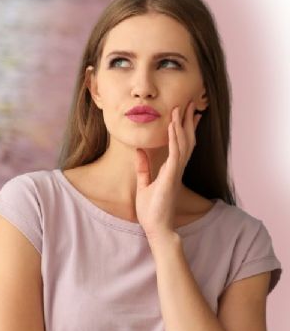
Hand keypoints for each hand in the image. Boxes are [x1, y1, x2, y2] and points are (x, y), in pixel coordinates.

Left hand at [134, 101, 201, 242]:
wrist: (156, 227)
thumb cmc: (151, 210)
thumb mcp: (144, 183)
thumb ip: (143, 167)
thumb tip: (139, 151)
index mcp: (172, 170)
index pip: (181, 144)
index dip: (184, 128)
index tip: (186, 113)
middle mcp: (177, 169)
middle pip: (186, 140)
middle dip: (187, 121)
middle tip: (190, 103)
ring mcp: (175, 172)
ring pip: (183, 143)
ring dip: (182, 125)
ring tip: (181, 108)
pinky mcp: (171, 176)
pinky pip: (174, 154)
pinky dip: (174, 139)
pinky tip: (172, 127)